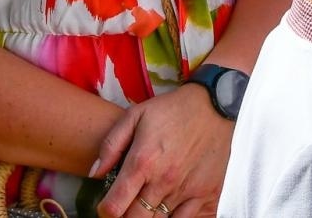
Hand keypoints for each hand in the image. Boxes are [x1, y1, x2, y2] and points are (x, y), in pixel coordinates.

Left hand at [93, 85, 231, 217]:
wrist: (216, 104)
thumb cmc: (173, 109)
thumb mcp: (136, 116)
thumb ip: (111, 145)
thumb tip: (95, 173)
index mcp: (143, 162)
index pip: (114, 207)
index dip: (105, 211)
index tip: (107, 206)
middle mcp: (164, 181)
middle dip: (126, 216)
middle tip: (127, 206)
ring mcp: (188, 191)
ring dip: (150, 217)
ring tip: (148, 204)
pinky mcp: (208, 195)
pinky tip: (170, 207)